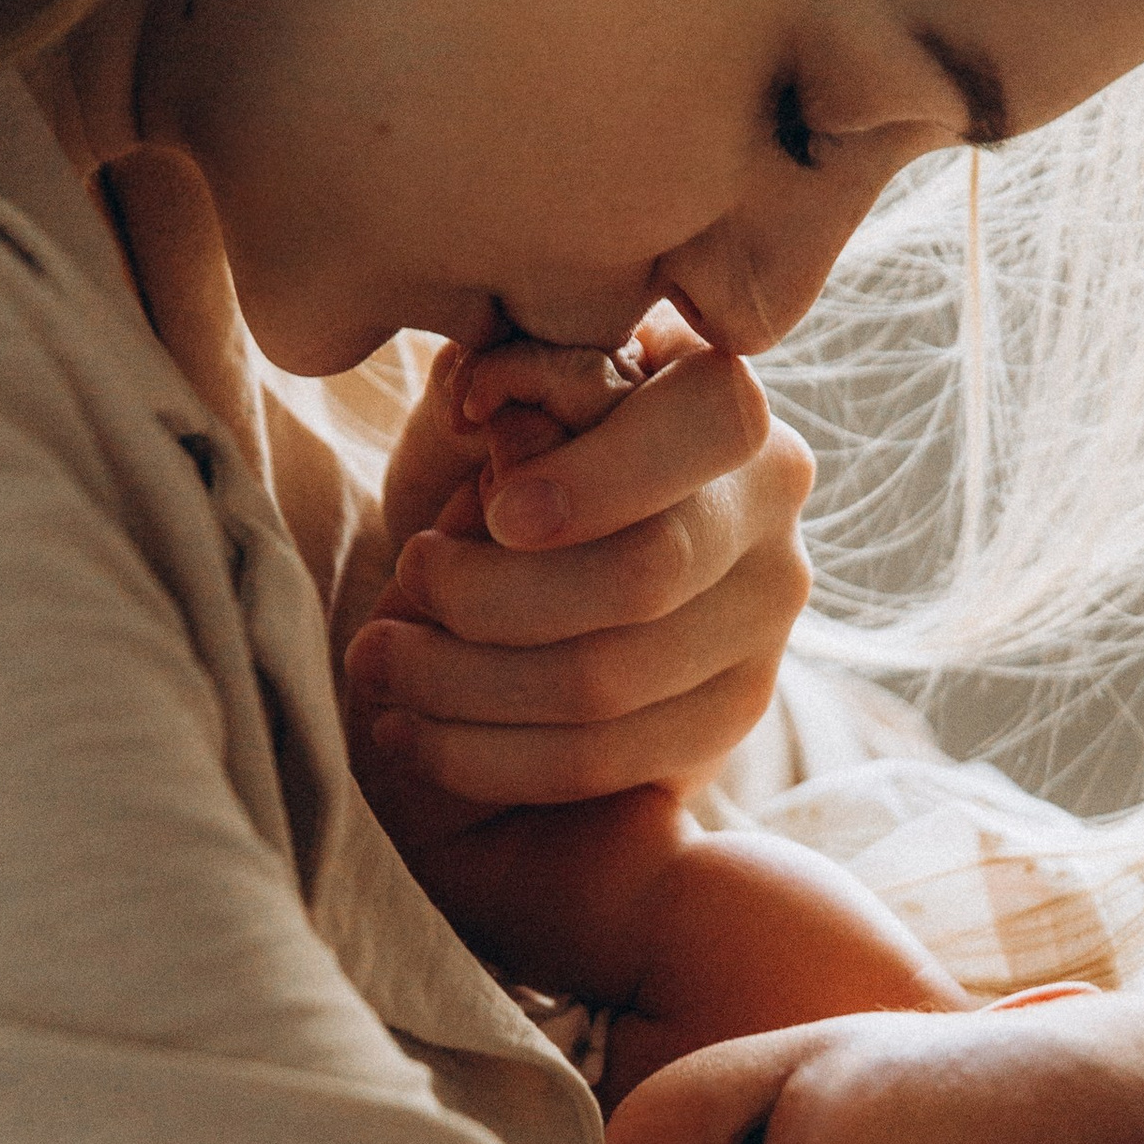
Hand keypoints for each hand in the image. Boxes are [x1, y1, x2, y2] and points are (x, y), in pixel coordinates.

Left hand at [345, 308, 814, 808]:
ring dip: (462, 681)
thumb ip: (504, 379)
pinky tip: (407, 730)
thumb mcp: (495, 391)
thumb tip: (496, 413)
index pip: (708, 427)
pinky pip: (597, 763)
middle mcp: (769, 510)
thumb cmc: (505, 455)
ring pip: (607, 683)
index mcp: (723, 403)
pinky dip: (482, 756)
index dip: (601, 475)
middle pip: (645, 574)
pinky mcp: (727, 718)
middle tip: (401, 579)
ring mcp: (761, 623)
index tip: (496, 512)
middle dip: (494, 593)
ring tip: (375, 661)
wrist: (535, 557)